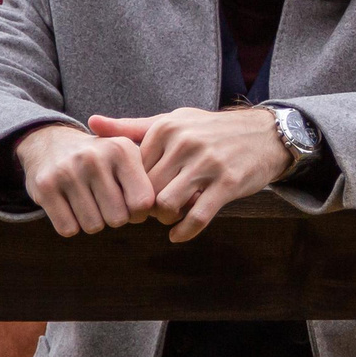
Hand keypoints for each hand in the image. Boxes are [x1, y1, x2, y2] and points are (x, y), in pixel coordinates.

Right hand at [14, 123, 155, 236]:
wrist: (50, 141)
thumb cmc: (100, 158)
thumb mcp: (127, 156)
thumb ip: (151, 180)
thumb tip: (174, 210)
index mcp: (121, 150)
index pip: (143, 203)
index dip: (139, 213)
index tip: (131, 205)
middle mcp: (94, 158)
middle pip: (118, 219)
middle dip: (115, 218)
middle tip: (106, 202)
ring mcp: (67, 172)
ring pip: (93, 226)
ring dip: (93, 221)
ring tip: (88, 201)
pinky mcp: (45, 187)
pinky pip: (68, 228)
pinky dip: (71, 225)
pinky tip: (70, 206)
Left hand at [88, 107, 290, 242]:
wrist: (264, 134)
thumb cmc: (211, 130)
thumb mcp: (173, 121)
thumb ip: (132, 127)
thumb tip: (91, 123)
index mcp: (167, 128)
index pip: (133, 168)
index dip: (130, 188)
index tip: (134, 197)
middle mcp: (185, 143)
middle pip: (147, 189)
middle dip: (144, 207)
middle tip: (147, 214)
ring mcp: (208, 163)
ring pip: (168, 204)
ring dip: (163, 219)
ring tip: (167, 218)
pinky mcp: (229, 183)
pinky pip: (198, 216)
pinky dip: (184, 231)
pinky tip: (177, 234)